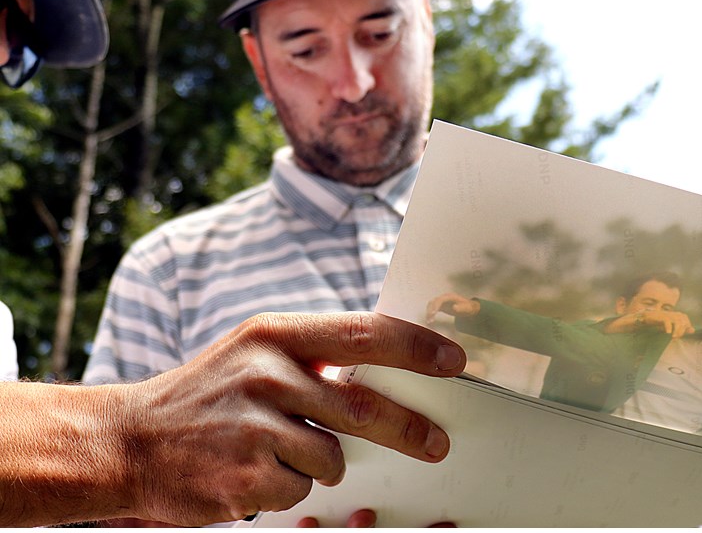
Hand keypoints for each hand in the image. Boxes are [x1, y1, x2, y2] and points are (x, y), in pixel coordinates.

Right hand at [123, 312, 466, 525]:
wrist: (129, 440)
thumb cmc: (206, 395)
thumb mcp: (253, 353)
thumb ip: (312, 356)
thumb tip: (386, 365)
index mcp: (274, 335)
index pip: (364, 333)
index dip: (416, 347)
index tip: (453, 360)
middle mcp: (267, 373)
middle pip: (363, 405)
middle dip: (408, 429)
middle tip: (435, 443)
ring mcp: (255, 426)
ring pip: (333, 456)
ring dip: (321, 461)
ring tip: (278, 449)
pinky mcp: (246, 475)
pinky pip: (301, 488)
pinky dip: (287, 486)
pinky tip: (254, 471)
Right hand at [425, 293, 480, 323]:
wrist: (469, 308)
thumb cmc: (467, 307)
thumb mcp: (466, 308)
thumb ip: (460, 308)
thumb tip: (454, 307)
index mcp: (450, 297)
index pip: (440, 300)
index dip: (436, 305)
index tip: (433, 312)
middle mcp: (444, 298)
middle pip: (434, 302)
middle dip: (430, 310)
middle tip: (429, 318)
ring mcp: (442, 302)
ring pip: (432, 305)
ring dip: (429, 312)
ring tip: (429, 320)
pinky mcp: (441, 306)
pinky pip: (433, 309)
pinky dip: (430, 314)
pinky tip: (430, 320)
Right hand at [604, 309, 694, 337]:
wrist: (621, 327)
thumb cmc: (636, 332)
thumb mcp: (655, 333)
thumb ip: (669, 332)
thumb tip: (685, 334)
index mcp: (663, 316)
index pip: (683, 316)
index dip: (686, 324)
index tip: (681, 335)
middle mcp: (661, 313)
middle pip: (681, 316)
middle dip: (682, 327)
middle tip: (676, 337)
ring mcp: (655, 314)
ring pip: (675, 317)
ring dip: (677, 328)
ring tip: (672, 336)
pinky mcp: (651, 316)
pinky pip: (665, 319)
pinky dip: (668, 326)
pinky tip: (667, 334)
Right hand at [643, 311, 694, 337]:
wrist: (650, 317)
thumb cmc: (663, 323)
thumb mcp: (674, 327)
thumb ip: (684, 329)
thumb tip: (693, 330)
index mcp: (682, 316)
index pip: (687, 325)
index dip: (684, 331)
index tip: (678, 336)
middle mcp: (677, 314)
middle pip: (684, 324)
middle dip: (680, 332)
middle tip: (674, 338)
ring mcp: (670, 314)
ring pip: (678, 323)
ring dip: (676, 331)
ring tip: (672, 337)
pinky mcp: (663, 316)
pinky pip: (668, 322)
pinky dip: (669, 328)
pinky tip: (668, 333)